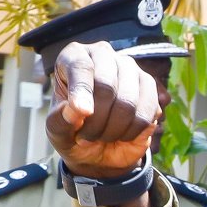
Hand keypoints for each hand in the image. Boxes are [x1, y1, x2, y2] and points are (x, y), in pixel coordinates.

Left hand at [45, 42, 158, 177]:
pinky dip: (131, 133)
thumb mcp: (56, 132)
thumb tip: (76, 110)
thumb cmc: (72, 132)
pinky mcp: (150, 88)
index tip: (83, 112)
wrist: (98, 150)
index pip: (80, 67)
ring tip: (102, 137)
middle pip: (106, 84)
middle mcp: (104, 56)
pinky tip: (122, 136)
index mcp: (74, 57)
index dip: (82, 91)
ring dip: (113, 130)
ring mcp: (130, 69)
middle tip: (85, 137)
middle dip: (96, 120)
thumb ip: (59, 122)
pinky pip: (145, 115)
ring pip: (128, 102)